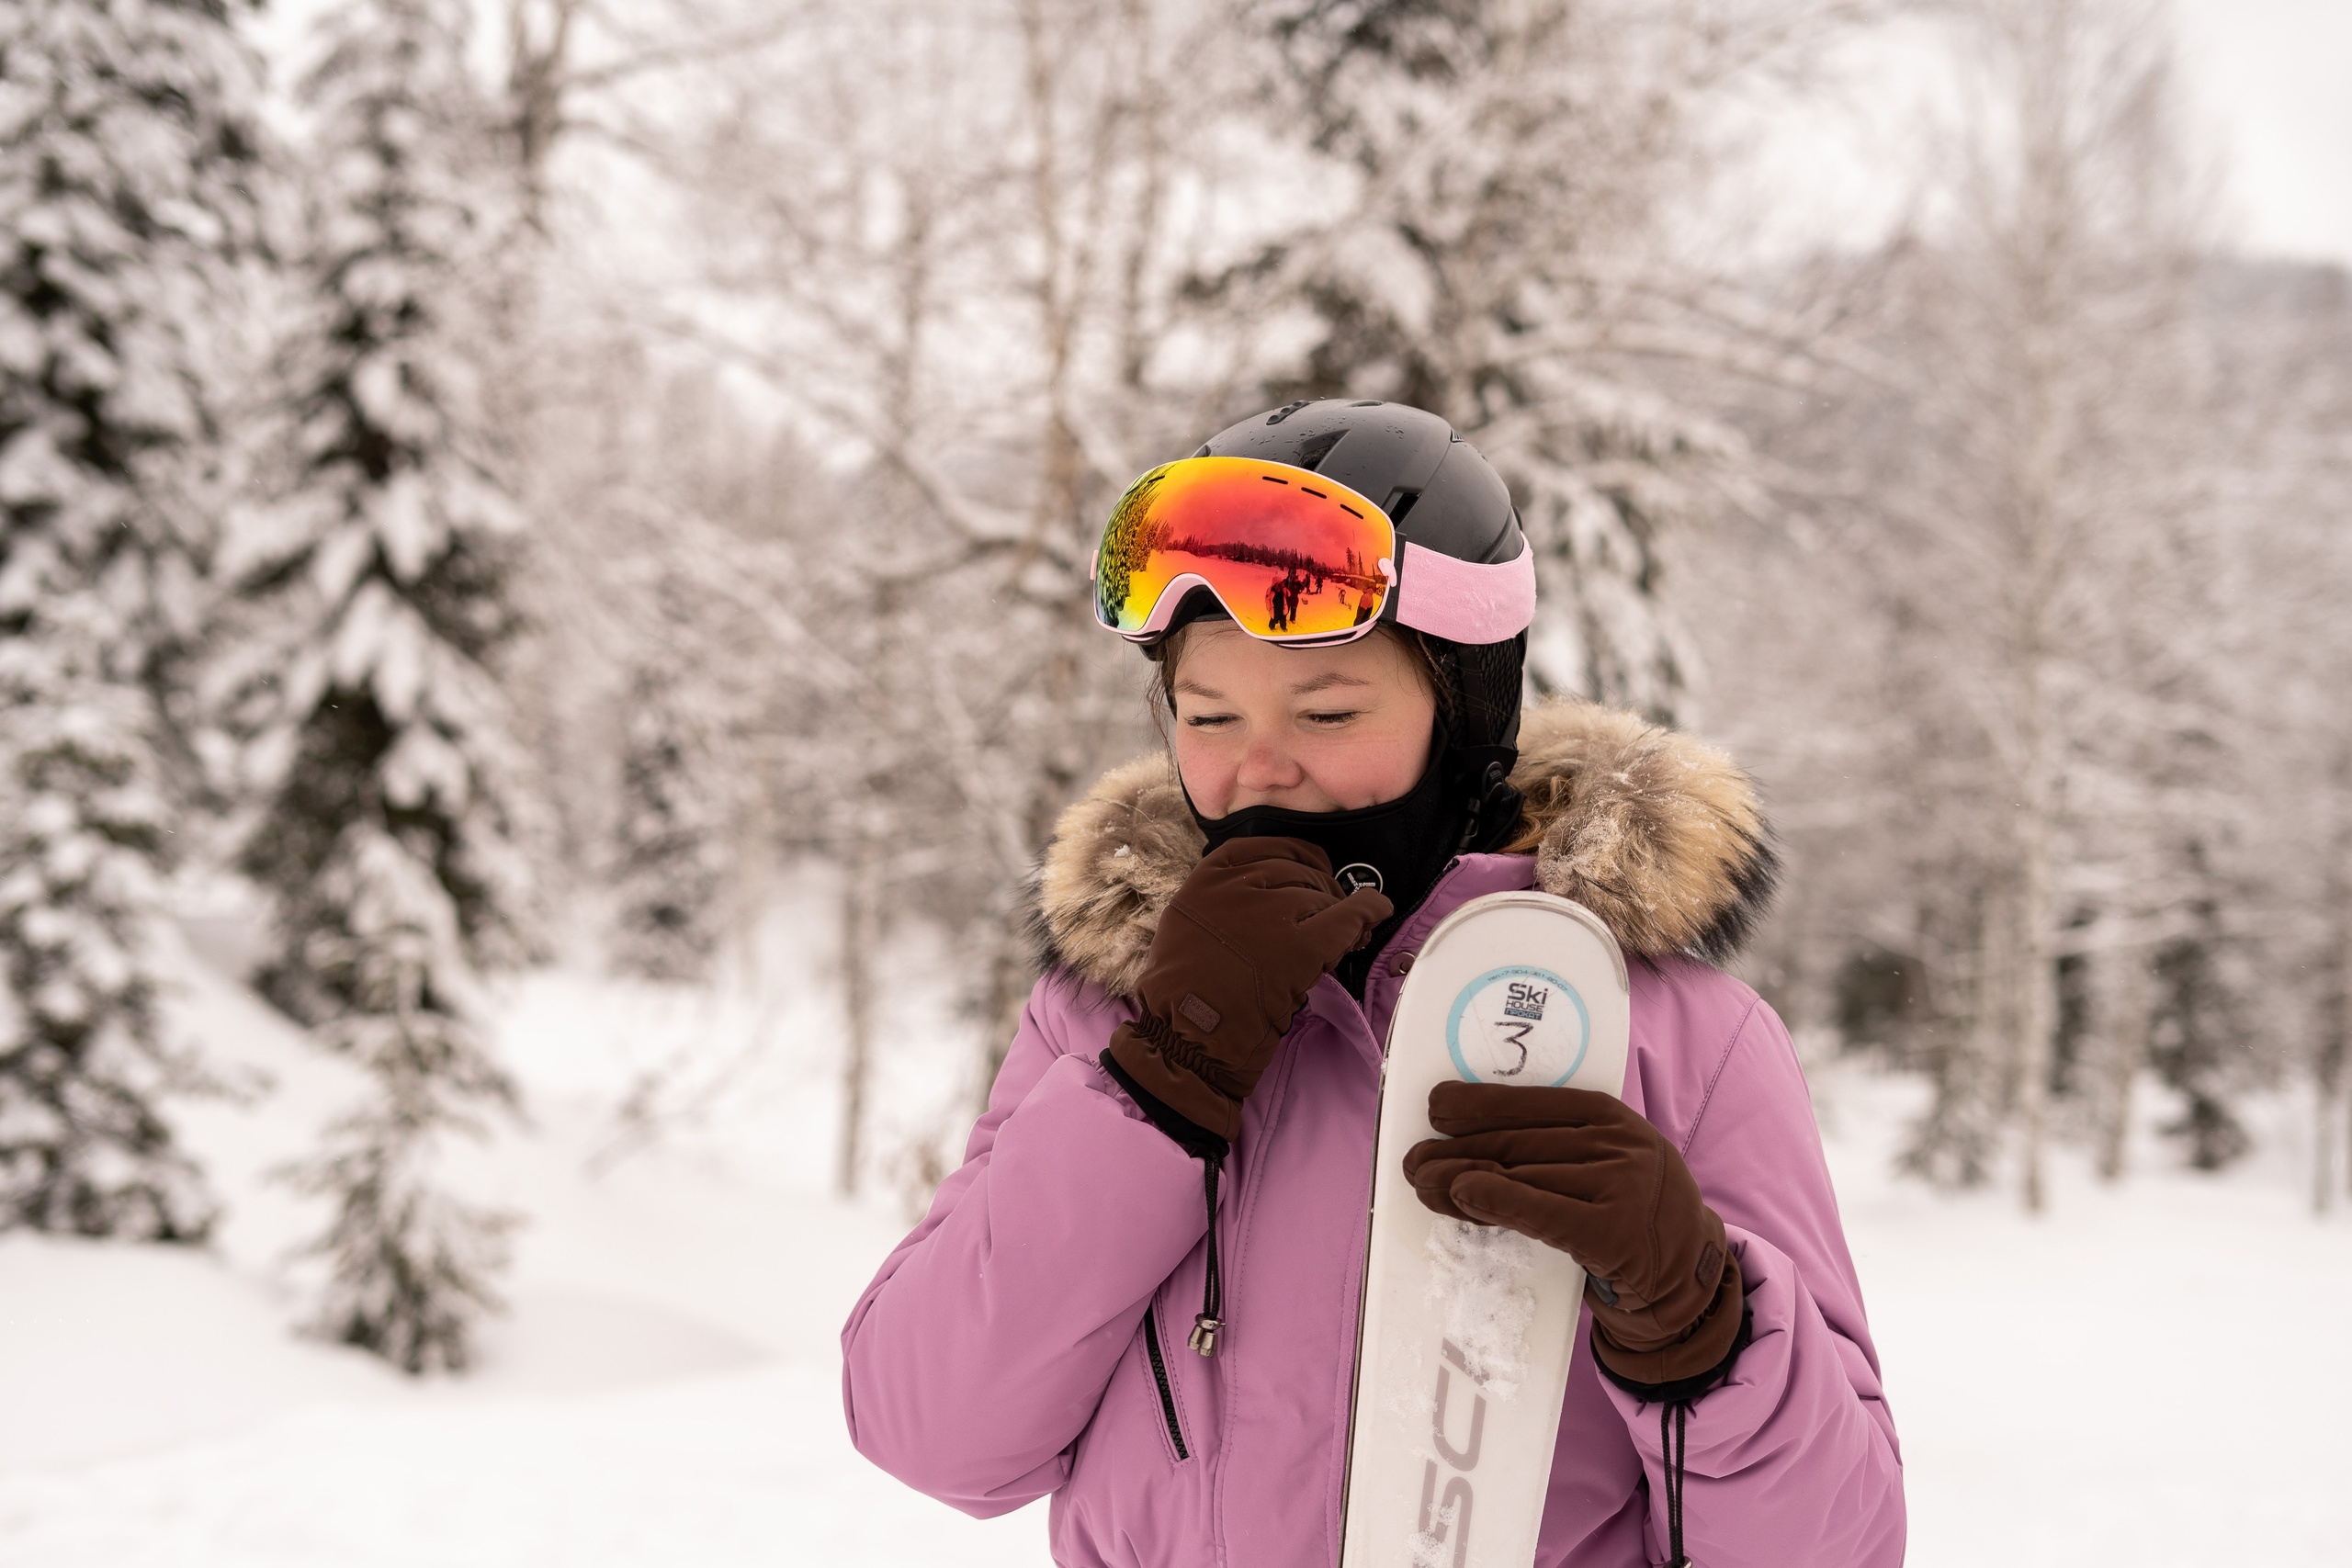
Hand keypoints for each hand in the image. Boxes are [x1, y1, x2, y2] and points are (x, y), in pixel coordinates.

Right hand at [1104, 837, 1390, 1141]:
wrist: (1187, 1042)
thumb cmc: (1186, 997)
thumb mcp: (1190, 925)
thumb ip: (1225, 900)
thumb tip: (1277, 890)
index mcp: (1208, 879)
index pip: (1266, 848)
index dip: (1297, 859)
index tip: (1312, 871)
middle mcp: (1237, 887)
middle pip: (1298, 872)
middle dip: (1321, 890)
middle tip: (1334, 913)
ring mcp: (1268, 914)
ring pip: (1322, 896)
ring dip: (1342, 912)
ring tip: (1350, 933)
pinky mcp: (1298, 946)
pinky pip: (1347, 917)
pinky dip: (1369, 911)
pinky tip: (1377, 912)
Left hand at [1402, 1082, 1744, 1388]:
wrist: (1686, 1279)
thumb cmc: (1632, 1215)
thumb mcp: (1608, 1164)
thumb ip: (1557, 1147)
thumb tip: (1472, 1139)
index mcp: (1615, 1118)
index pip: (1537, 1101)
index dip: (1483, 1102)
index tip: (1437, 1106)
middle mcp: (1620, 1145)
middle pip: (1521, 1141)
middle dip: (1459, 1147)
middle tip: (1414, 1157)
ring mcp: (1621, 1188)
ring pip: (1522, 1175)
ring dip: (1460, 1178)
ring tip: (1422, 1181)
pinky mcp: (1614, 1234)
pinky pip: (1541, 1212)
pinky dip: (1496, 1200)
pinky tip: (1461, 1195)